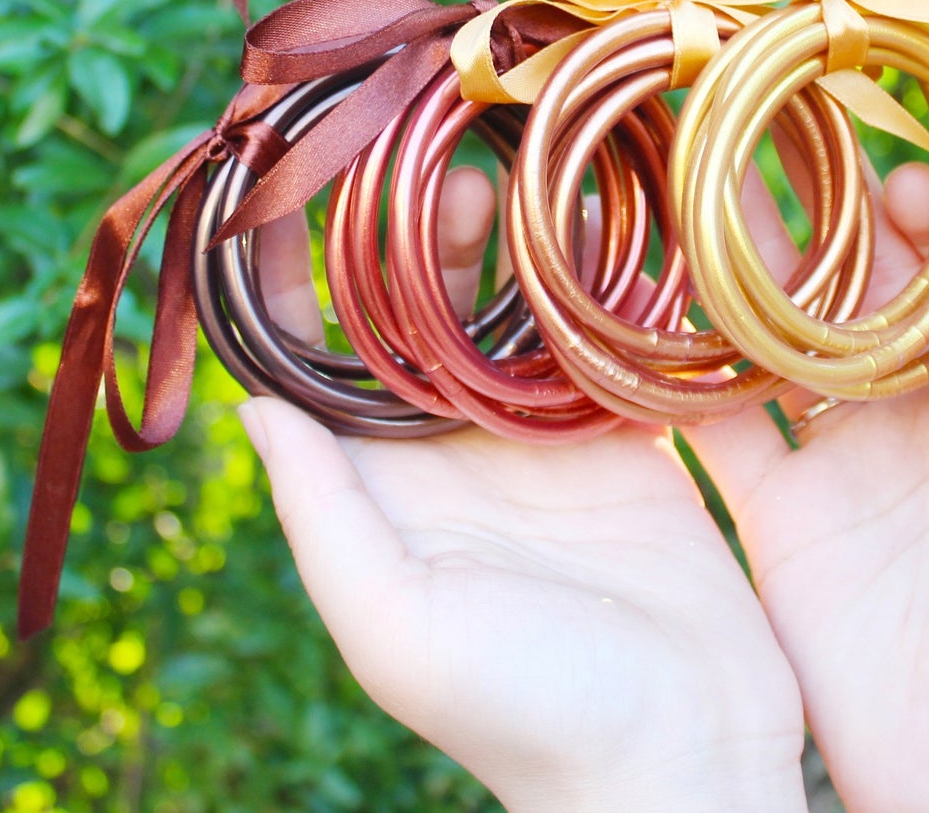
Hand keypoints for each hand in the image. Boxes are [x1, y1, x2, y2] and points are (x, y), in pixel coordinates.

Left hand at [238, 169, 807, 812]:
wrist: (680, 756)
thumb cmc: (526, 709)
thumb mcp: (396, 625)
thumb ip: (324, 516)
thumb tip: (248, 407)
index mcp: (392, 488)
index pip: (326, 367)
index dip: (300, 286)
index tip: (295, 200)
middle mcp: (459, 454)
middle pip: (424, 321)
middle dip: (419, 242)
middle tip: (441, 173)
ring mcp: (546, 444)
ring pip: (515, 317)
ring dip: (510, 248)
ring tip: (516, 180)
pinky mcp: (626, 443)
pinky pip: (603, 345)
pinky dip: (602, 287)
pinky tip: (604, 224)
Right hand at [685, 162, 928, 812]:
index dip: (908, 213)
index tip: (870, 158)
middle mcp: (901, 411)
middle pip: (844, 294)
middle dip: (806, 223)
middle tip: (752, 150)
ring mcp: (833, 459)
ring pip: (771, 344)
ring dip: (733, 282)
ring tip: (684, 205)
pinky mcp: (774, 513)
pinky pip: (717, 429)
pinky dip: (680, 378)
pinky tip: (641, 322)